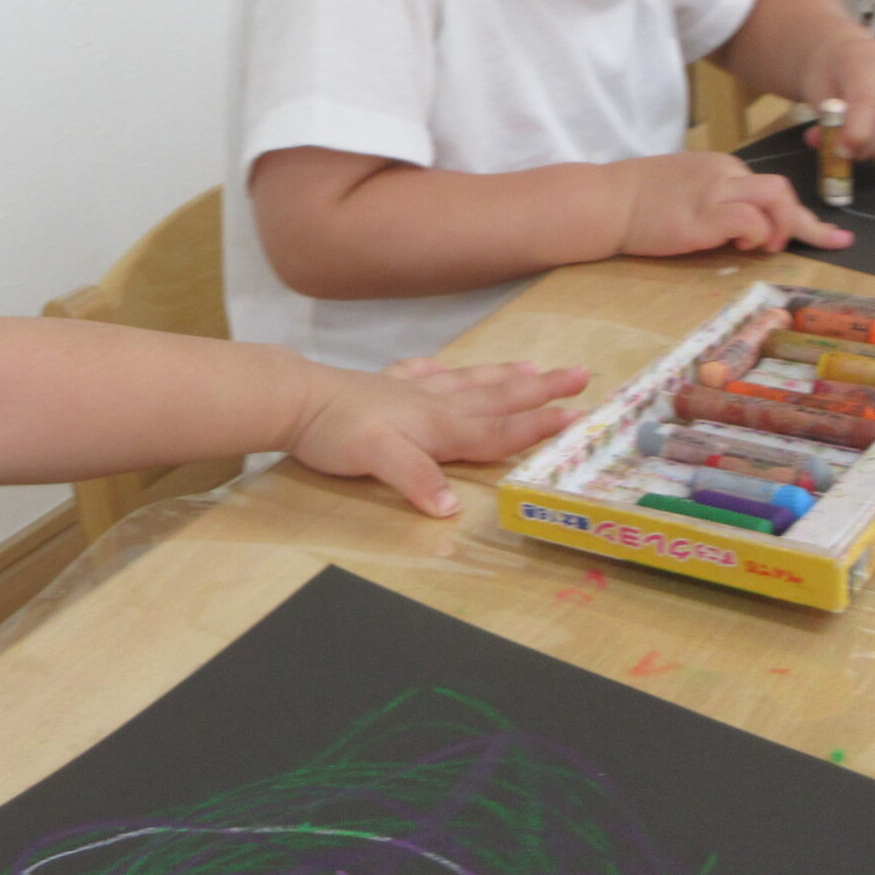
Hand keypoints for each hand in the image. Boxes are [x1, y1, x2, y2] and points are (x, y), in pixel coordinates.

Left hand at [285, 357, 587, 516]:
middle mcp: (433, 405)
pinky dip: (443, 369)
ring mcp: (410, 392)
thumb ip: (418, 480)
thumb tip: (453, 508)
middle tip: (580, 374)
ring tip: (532, 367)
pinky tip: (447, 366)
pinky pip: (424, 374)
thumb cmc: (336, 431)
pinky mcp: (384, 386)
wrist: (294, 399)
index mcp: (439, 426)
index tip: (579, 416)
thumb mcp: (378, 460)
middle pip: (497, 398)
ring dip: (503, 377)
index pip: (499, 429)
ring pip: (469, 382)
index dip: (539, 426)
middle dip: (540, 391)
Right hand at [612, 151, 851, 257]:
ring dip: (782, 227)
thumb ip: (716, 198)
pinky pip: (749, 218)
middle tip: (803, 247)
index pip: (771, 187)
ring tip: (765, 247)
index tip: (831, 236)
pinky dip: (755, 234)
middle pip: (782, 189)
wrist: (604, 201)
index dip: (803, 216)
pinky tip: (740, 245)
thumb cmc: (636, 200)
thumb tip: (742, 226)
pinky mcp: (702, 216)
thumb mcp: (684, 188)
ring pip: (775, 197)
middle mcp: (723, 174)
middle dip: (803, 223)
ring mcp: (713, 193)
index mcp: (720, 168)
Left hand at [798, 35, 874, 161]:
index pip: (868, 100)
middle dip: (871, 146)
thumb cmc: (832, 75)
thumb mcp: (818, 92)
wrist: (846, 55)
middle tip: (851, 154)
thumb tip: (823, 143)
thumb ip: (825, 119)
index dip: (856, 132)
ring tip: (869, 152)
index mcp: (868, 61)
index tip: (842, 151)